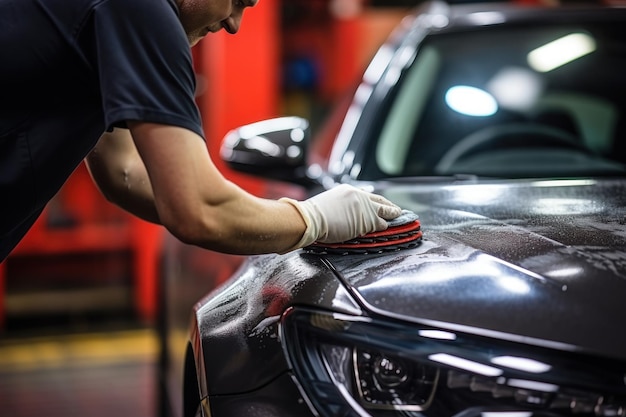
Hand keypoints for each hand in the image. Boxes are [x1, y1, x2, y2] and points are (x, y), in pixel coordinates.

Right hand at [281, 184, 401, 249]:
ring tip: (400, 218)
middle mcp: (359, 197)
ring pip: (385, 212)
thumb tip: (347, 215)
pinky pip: (381, 224)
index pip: (368, 196)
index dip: (377, 201)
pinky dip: (386, 227)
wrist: (310, 219)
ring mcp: (365, 208)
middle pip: (381, 201)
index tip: (382, 204)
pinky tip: (391, 228)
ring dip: (392, 216)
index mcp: (349, 191)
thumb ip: (342, 206)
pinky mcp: (367, 221)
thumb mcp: (330, 204)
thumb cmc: (313, 216)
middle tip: (398, 211)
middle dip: (391, 207)